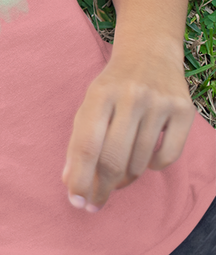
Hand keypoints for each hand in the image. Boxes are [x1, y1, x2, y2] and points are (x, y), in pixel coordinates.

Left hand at [62, 42, 194, 210]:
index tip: (76, 201)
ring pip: (139, 163)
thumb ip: (80, 140)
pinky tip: (144, 157)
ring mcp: (159, 104)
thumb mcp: (90, 103)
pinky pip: (166, 158)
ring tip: (118, 176)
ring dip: (126, 178)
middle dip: (102, 188)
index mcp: (99, 95)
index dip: (80, 178)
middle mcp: (130, 97)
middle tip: (96, 202)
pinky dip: (152, 166)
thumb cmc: (113, 85)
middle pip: (113, 159)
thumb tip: (70, 182)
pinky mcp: (184, 111)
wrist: (149, 52)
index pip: (87, 146)